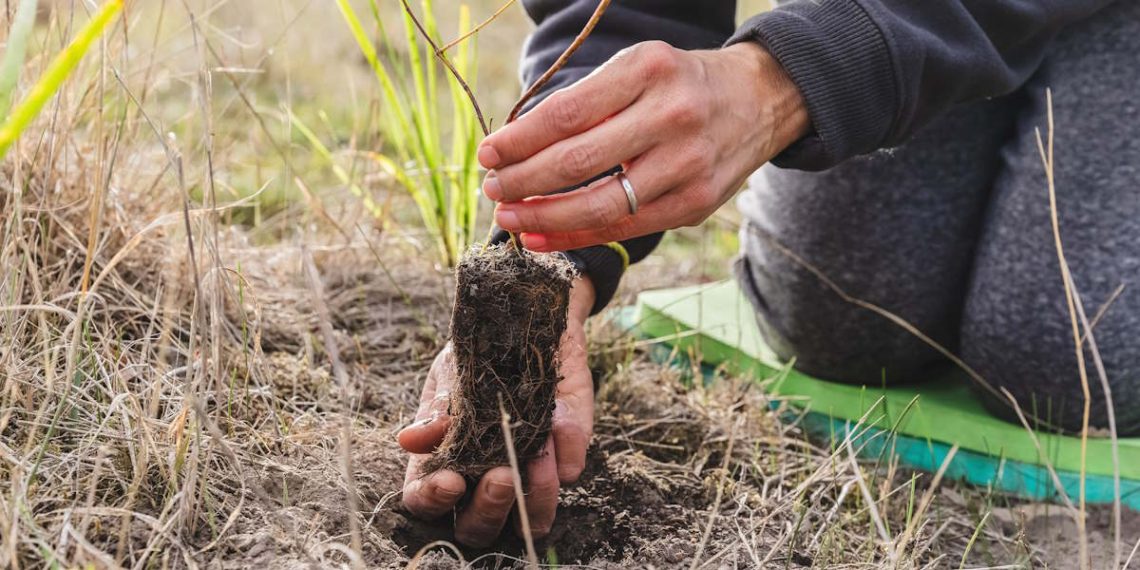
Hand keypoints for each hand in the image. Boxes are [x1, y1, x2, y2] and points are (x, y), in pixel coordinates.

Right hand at [398, 277, 595, 546]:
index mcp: (441, 463)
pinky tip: (559, 422)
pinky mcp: (566, 458)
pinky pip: (570, 472)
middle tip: (501, 476)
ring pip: (530, 521)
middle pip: (478, 528)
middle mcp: (481, 480)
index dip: (433, 501)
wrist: (527, 323)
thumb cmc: (477, 356)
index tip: (450, 481)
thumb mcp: (452, 376)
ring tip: (539, 454)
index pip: (424, 502)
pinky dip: (567, 451)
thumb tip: (410, 441)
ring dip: (536, 494)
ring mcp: (526, 476)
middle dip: (490, 509)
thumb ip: (438, 410)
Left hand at [480, 41, 808, 251]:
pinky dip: (576, 237)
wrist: (759, 101)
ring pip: (600, 205)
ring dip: (543, 217)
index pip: (566, 115)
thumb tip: (518, 148)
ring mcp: (688, 165)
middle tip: (492, 188)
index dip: (519, 140)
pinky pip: (625, 229)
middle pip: (577, 161)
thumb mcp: (638, 69)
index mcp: (648, 71)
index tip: (488, 153)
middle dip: (523, 181)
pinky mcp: (696, 204)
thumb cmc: (680, 86)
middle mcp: (672, 116)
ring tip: (509, 217)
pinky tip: (543, 238)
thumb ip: (588, 104)